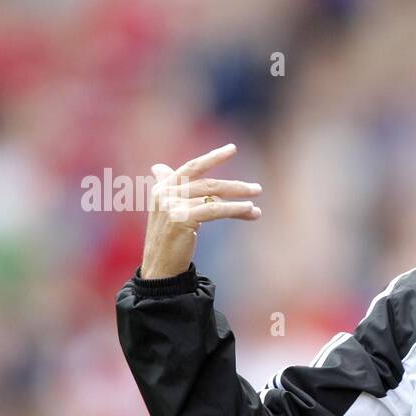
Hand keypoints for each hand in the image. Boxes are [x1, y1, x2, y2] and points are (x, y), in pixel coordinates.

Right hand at [140, 143, 262, 279]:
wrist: (160, 267)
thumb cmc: (167, 239)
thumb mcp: (166, 210)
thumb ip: (168, 188)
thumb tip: (158, 166)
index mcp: (162, 187)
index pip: (192, 167)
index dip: (213, 157)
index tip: (232, 148)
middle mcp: (165, 193)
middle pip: (208, 183)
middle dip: (235, 186)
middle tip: (257, 189)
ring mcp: (171, 205)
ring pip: (214, 197)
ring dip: (239, 200)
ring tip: (256, 204)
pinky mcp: (181, 219)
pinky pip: (214, 210)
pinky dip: (233, 209)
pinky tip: (249, 210)